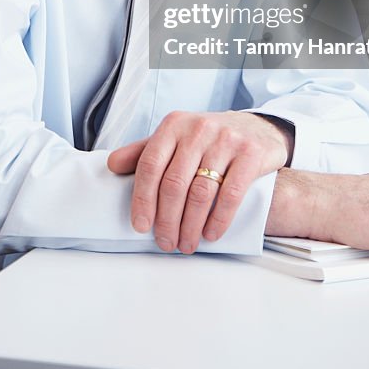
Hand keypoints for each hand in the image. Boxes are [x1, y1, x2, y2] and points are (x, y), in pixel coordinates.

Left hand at [107, 110, 291, 253]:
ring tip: (186, 244)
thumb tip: (112, 165)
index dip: (143, 199)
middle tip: (166, 242)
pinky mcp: (250, 153)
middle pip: (174, 183)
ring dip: (190, 226)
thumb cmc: (208, 139)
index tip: (141, 227)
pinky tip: (211, 234)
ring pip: (201, 192)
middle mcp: (199, 128)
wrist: (256, 128)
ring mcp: (226, 139)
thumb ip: (145, 151)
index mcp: (174, 124)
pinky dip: (218, 220)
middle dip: (167, 220)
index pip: (150, 164)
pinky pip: (231, 194)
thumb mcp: (176, 138)